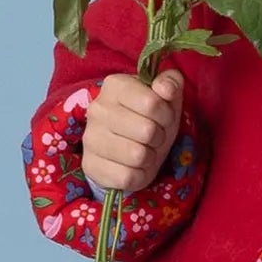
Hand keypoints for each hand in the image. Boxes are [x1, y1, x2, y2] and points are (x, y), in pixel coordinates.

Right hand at [80, 68, 185, 192]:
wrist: (128, 148)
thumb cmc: (151, 119)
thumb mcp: (167, 98)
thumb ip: (171, 83)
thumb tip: (165, 88)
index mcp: (115, 85)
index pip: (152, 103)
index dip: (166, 115)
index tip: (162, 117)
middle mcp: (97, 109)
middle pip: (147, 131)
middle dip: (159, 137)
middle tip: (153, 137)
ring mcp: (90, 138)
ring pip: (138, 156)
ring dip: (150, 157)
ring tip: (143, 150)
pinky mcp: (90, 166)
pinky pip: (128, 177)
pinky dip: (139, 176)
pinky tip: (133, 166)